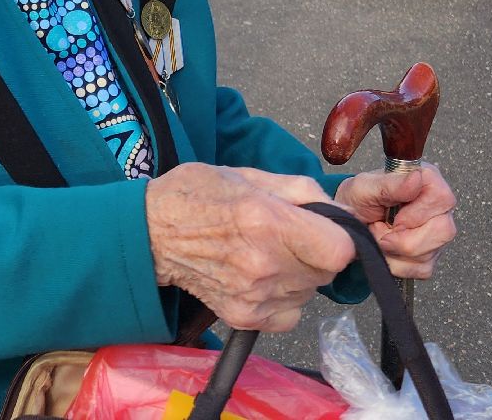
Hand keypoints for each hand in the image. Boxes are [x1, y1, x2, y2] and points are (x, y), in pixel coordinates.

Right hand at [144, 163, 355, 332]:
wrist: (150, 233)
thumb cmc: (196, 195)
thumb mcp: (247, 174)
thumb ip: (300, 190)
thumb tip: (340, 209)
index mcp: (268, 222)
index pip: (341, 249)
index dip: (338, 236)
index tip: (322, 227)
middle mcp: (265, 264)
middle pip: (328, 271)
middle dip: (317, 252)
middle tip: (287, 235)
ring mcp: (255, 296)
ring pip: (310, 291)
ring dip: (300, 274)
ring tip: (265, 252)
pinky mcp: (244, 317)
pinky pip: (290, 312)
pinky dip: (284, 297)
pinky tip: (259, 276)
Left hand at [334, 164, 456, 279]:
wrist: (349, 224)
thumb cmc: (358, 199)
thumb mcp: (364, 187)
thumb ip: (391, 184)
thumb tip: (417, 177)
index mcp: (427, 182)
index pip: (442, 197)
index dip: (417, 213)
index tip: (394, 218)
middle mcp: (439, 207)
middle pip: (443, 230)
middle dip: (404, 238)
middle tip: (380, 230)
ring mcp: (438, 233)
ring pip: (431, 253)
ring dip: (396, 251)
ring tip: (380, 236)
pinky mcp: (431, 256)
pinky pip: (421, 269)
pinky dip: (397, 264)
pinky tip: (386, 249)